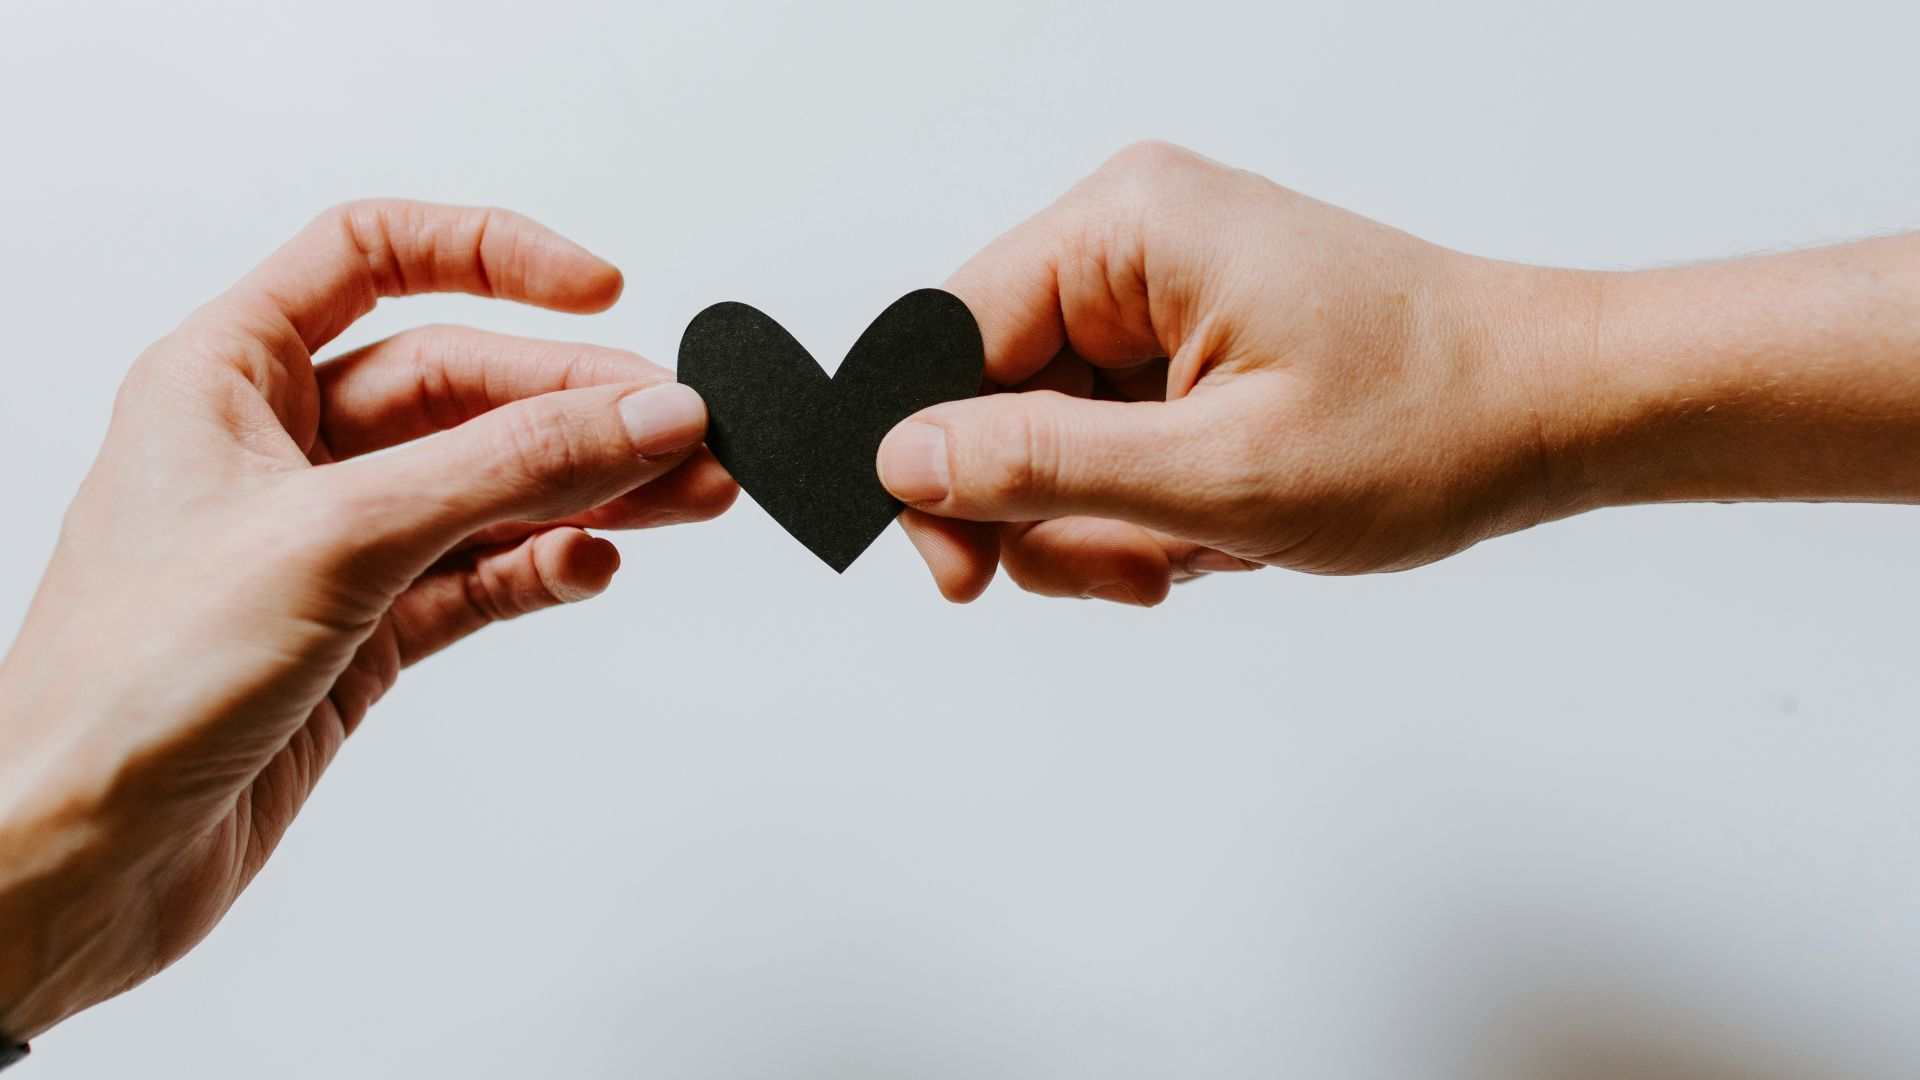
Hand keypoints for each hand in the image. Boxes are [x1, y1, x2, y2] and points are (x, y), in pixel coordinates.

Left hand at [0, 201, 735, 1038]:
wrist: (77, 862)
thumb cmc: (127, 685)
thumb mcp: (339, 538)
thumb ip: (507, 468)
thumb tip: (643, 411)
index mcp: (228, 375)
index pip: (373, 255)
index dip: (491, 255)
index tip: (600, 290)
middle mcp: (279, 448)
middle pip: (462, 384)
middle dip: (580, 404)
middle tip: (685, 431)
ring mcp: (328, 543)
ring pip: (487, 485)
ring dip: (589, 489)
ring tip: (688, 496)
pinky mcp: (362, 632)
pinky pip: (479, 575)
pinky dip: (543, 568)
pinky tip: (589, 568)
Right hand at [878, 140, 1598, 603]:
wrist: (1556, 412)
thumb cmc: (1430, 421)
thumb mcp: (1219, 471)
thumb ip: (1043, 466)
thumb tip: (903, 462)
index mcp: (1127, 228)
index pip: (946, 339)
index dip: (936, 466)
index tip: (963, 574)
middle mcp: (1134, 242)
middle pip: (995, 398)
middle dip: (1050, 512)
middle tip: (1134, 571)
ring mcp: (1164, 294)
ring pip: (1051, 438)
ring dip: (1109, 523)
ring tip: (1202, 549)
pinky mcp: (1191, 343)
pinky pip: (1111, 442)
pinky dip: (1149, 509)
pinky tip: (1222, 529)